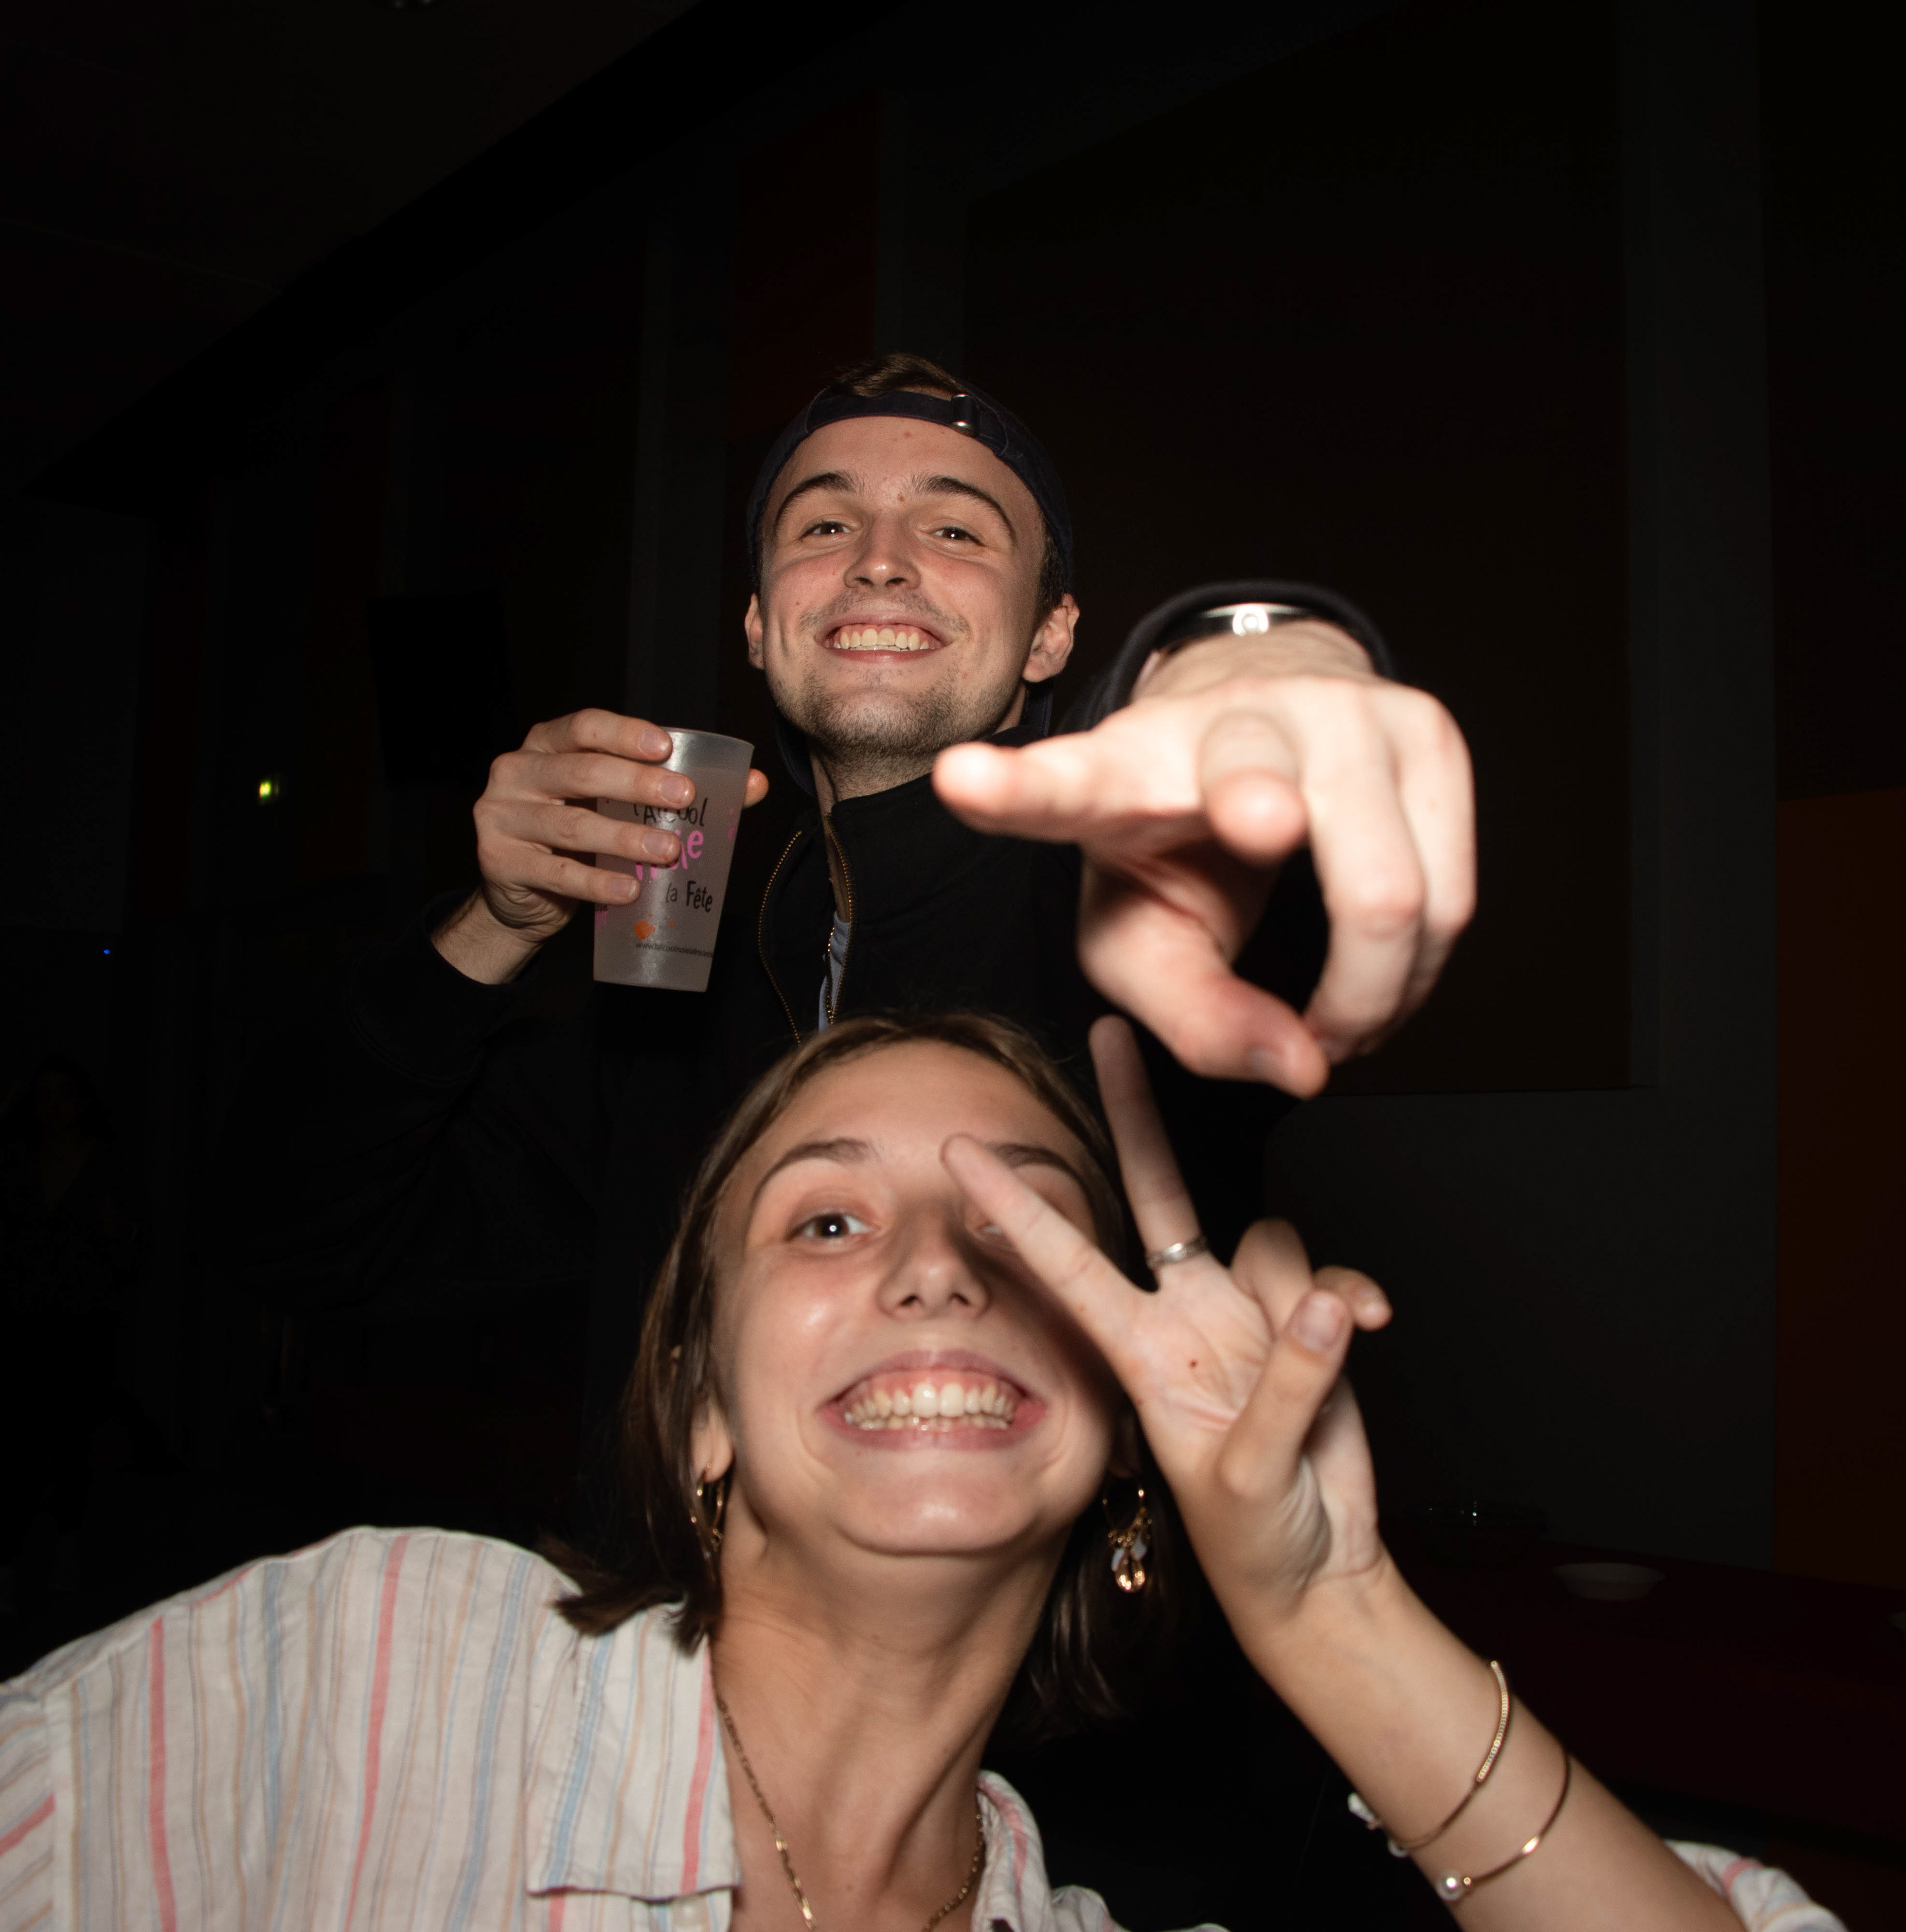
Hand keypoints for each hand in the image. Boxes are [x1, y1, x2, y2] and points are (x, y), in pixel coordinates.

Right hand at [434, 710, 768, 983]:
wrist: (520, 895)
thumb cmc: (576, 837)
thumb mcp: (613, 805)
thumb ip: (669, 791)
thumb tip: (752, 787)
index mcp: (545, 745)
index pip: (584, 726)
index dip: (624, 734)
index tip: (665, 747)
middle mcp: (517, 772)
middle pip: (581, 772)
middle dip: (636, 784)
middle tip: (683, 798)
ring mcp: (502, 817)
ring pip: (572, 825)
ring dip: (625, 838)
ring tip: (669, 850)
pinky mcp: (499, 862)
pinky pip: (556, 873)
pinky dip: (596, 882)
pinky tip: (629, 889)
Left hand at [931, 623, 1473, 1093]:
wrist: (1271, 744)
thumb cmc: (1179, 852)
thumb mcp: (1146, 943)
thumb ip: (1193, 1020)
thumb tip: (1302, 1066)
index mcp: (1122, 773)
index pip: (1067, 782)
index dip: (1016, 789)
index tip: (961, 781)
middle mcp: (1227, 721)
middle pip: (1254, 793)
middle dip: (1269, 846)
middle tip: (1268, 877)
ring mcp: (1339, 711)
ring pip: (1390, 892)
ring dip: (1370, 997)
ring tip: (1334, 1020)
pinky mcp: (1428, 727)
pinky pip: (1455, 896)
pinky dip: (1418, 973)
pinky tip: (1377, 976)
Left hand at [943, 1015, 1392, 1637]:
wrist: (1317, 1577)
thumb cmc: (1254, 1546)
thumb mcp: (1250, 1479)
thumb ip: (1290, 1385)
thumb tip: (1326, 1305)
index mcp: (1142, 1353)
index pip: (1067, 1261)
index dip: (1015, 1207)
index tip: (959, 1152)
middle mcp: (1186, 1317)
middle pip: (1158, 1193)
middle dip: (1136, 1114)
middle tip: (1107, 1032)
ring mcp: (1245, 1318)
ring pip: (1274, 1241)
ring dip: (1303, 1289)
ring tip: (1319, 1367)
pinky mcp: (1304, 1327)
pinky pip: (1330, 1279)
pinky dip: (1353, 1301)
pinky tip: (1370, 1330)